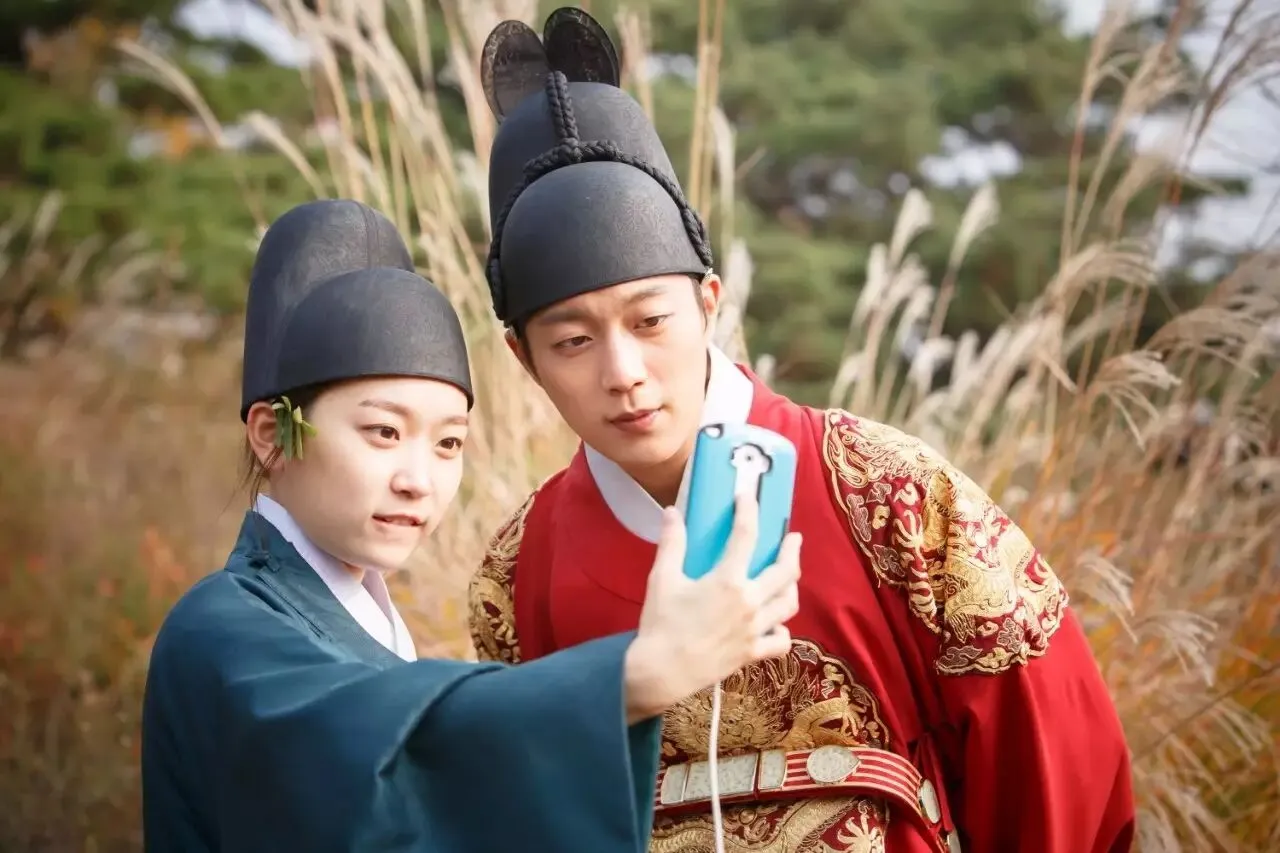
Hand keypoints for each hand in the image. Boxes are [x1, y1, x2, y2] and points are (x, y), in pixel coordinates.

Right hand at [623, 493, 800, 722]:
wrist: (661, 672)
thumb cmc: (661, 624)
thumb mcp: (662, 579)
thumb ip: (672, 544)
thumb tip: (671, 512)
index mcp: (727, 581)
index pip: (746, 535)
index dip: (749, 512)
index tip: (748, 499)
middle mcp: (749, 603)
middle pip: (785, 571)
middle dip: (792, 550)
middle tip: (792, 538)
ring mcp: (755, 630)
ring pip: (789, 604)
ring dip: (791, 587)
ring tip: (787, 578)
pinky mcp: (753, 653)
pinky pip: (781, 641)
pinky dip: (781, 630)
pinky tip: (775, 623)